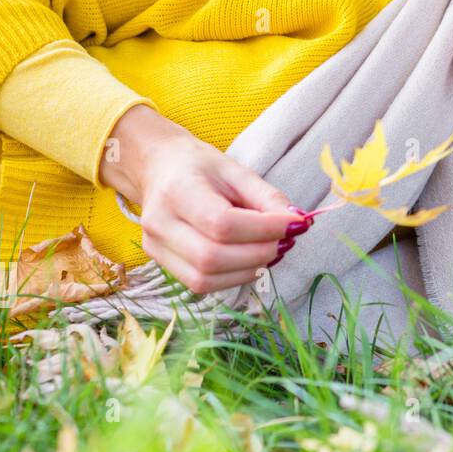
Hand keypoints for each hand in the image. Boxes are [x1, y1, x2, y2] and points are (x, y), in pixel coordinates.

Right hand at [100, 104, 304, 293]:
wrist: (160, 169)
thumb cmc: (201, 168)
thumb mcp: (237, 171)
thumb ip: (267, 197)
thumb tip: (297, 223)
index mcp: (177, 191)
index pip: (222, 223)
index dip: (264, 229)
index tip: (295, 224)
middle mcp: (159, 224)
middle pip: (212, 257)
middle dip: (259, 254)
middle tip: (287, 241)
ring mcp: (155, 247)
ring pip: (205, 279)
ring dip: (249, 270)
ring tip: (272, 250)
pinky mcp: (161, 263)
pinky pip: (201, 284)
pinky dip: (234, 277)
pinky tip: (252, 260)